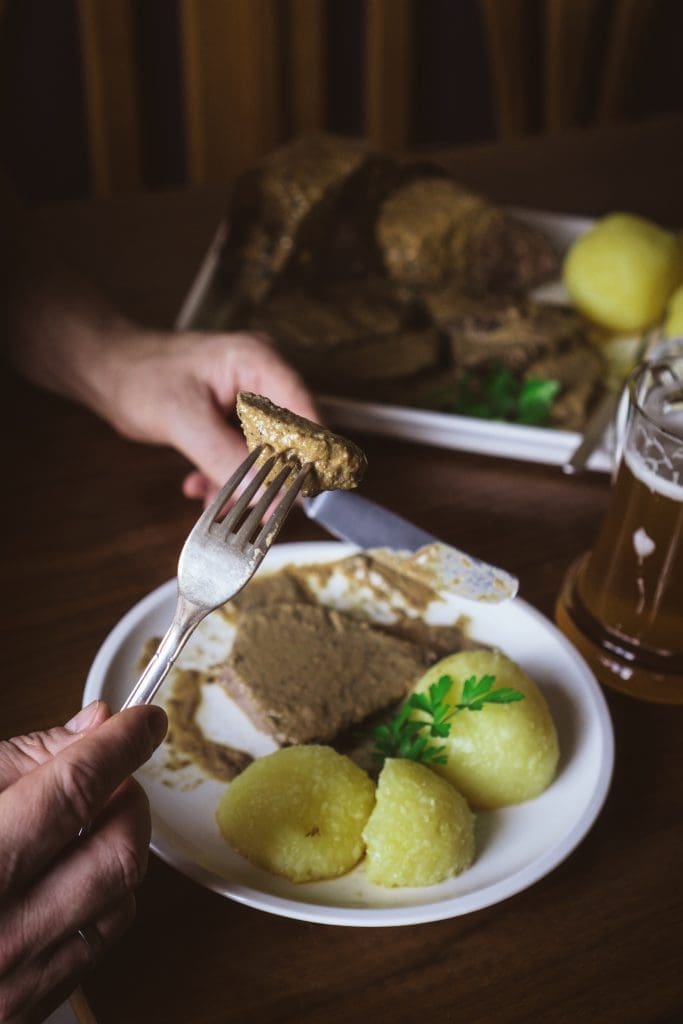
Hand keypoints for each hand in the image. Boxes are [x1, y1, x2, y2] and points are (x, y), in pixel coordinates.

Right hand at [0, 701, 166, 1021]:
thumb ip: (21, 758)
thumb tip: (92, 726)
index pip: (73, 790)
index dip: (120, 744)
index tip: (143, 720)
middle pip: (117, 851)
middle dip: (128, 799)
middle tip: (109, 776)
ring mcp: (11, 983)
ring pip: (121, 899)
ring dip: (119, 848)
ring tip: (84, 824)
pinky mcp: (25, 1009)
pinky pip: (98, 943)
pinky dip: (101, 897)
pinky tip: (67, 874)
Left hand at [92, 328, 318, 503]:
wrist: (107, 370)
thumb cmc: (139, 377)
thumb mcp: (184, 421)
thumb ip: (226, 458)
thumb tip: (265, 494)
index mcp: (260, 363)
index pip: (306, 415)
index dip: (308, 460)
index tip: (298, 498)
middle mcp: (264, 378)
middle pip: (291, 439)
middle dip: (269, 480)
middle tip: (252, 512)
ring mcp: (250, 398)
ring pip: (267, 454)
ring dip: (243, 484)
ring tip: (212, 504)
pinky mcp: (235, 418)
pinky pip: (246, 456)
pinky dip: (226, 477)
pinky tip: (199, 488)